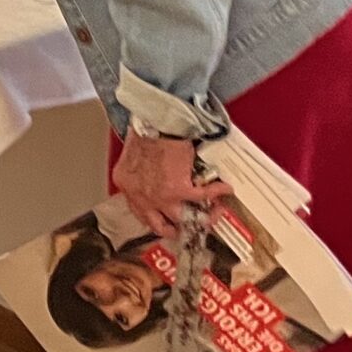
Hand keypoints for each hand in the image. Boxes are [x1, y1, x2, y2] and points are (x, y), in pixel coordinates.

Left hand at [113, 130, 227, 237]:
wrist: (155, 121)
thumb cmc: (142, 129)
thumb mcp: (131, 155)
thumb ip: (139, 170)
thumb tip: (153, 173)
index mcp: (126, 184)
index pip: (139, 210)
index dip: (153, 215)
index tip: (162, 216)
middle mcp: (141, 196)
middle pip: (158, 225)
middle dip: (173, 229)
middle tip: (184, 227)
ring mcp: (161, 197)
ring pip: (184, 219)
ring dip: (201, 218)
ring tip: (212, 213)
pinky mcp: (180, 190)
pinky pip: (203, 197)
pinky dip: (217, 192)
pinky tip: (225, 188)